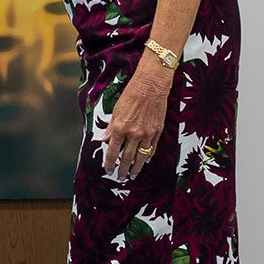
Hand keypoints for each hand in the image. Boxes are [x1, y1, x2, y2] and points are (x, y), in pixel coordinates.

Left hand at [100, 67, 170, 181]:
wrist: (151, 86)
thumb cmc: (131, 94)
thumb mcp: (116, 110)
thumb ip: (111, 128)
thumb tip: (106, 140)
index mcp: (120, 128)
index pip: (112, 151)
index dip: (109, 162)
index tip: (108, 169)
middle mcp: (133, 133)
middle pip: (126, 157)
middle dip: (122, 169)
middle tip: (120, 177)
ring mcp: (147, 134)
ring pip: (140, 157)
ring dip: (135, 168)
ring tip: (132, 175)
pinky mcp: (157, 131)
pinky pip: (152, 149)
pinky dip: (147, 157)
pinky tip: (144, 162)